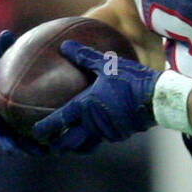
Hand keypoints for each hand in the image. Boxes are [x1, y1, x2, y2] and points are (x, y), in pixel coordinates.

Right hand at [0, 29, 50, 156]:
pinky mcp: (22, 134)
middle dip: (5, 142)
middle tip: (12, 148)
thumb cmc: (8, 67)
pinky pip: (32, 142)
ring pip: (16, 143)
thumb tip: (6, 33)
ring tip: (40, 152)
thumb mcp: (4, 56)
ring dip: (26, 149)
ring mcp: (8, 129)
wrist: (17, 80)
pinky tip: (56, 147)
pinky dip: (41, 145)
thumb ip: (3, 49)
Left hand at [31, 41, 159, 152]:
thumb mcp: (106, 65)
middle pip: (70, 142)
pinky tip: (98, 130)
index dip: (45, 128)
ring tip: (72, 143)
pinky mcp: (120, 135)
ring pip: (87, 144)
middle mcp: (94, 123)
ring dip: (78, 145)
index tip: (35, 132)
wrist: (156, 98)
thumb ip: (84, 57)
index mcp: (86, 106)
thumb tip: (65, 45)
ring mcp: (108, 132)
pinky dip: (97, 137)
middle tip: (51, 146)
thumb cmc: (130, 79)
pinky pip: (105, 138)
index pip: (59, 121)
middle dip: (59, 146)